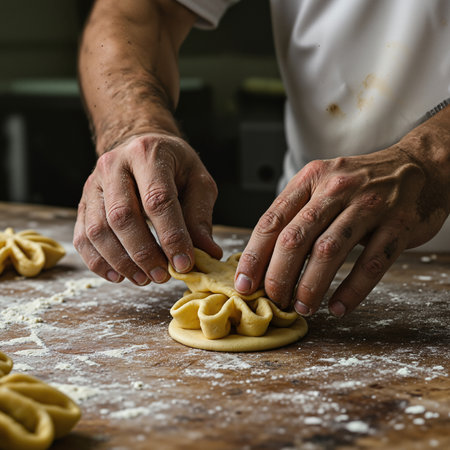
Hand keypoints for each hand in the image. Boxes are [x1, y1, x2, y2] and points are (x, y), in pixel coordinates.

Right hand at [73, 133, 221, 284]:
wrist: (140, 145)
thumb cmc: (174, 166)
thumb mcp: (198, 181)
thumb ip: (200, 216)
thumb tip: (208, 253)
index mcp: (148, 154)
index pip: (158, 200)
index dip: (171, 236)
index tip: (184, 264)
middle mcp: (114, 165)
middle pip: (122, 217)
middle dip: (143, 253)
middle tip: (163, 276)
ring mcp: (93, 184)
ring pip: (98, 230)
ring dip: (121, 262)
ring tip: (145, 279)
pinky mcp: (83, 202)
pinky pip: (82, 237)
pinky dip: (98, 262)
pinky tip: (119, 275)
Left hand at [234, 137, 448, 317]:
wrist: (418, 167)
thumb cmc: (360, 183)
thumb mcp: (322, 184)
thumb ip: (295, 214)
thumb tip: (264, 258)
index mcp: (311, 179)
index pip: (272, 220)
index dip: (254, 256)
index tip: (244, 284)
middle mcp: (336, 189)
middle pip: (295, 238)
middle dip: (278, 275)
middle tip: (273, 299)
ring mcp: (369, 206)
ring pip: (329, 251)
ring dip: (310, 286)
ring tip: (301, 307)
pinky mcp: (398, 225)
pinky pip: (371, 264)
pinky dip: (351, 290)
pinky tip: (338, 307)